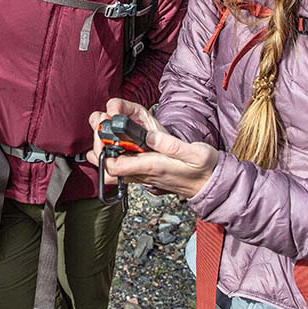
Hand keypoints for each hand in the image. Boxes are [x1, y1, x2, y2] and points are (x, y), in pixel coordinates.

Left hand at [87, 98, 219, 199]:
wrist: (210, 184)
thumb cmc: (204, 169)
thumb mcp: (196, 153)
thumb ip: (172, 145)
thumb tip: (150, 136)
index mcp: (152, 167)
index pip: (115, 166)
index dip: (103, 149)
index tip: (106, 128)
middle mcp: (143, 173)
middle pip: (105, 168)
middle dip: (97, 146)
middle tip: (101, 124)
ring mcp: (141, 175)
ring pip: (109, 171)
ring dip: (100, 151)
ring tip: (103, 130)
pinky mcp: (143, 173)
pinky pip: (118, 169)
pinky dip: (109, 155)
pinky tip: (110, 141)